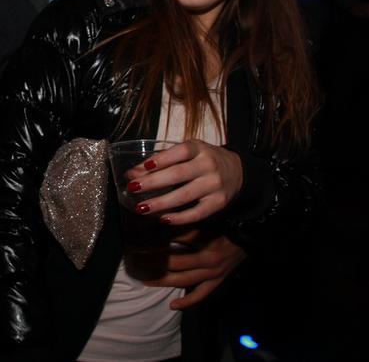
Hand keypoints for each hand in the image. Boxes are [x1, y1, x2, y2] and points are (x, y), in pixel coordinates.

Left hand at [127, 139, 243, 224]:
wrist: (237, 171)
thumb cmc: (203, 160)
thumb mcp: (186, 153)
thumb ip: (161, 161)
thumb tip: (132, 173)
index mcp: (199, 149)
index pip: (180, 152)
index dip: (161, 159)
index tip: (143, 167)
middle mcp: (208, 165)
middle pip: (178, 175)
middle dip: (153, 182)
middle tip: (133, 188)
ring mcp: (214, 185)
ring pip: (184, 196)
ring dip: (160, 203)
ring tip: (142, 207)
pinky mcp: (218, 203)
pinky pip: (196, 213)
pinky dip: (179, 218)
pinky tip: (163, 219)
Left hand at [143, 230, 245, 309]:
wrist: (250, 237)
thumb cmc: (227, 226)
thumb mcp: (206, 224)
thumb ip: (185, 228)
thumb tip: (161, 224)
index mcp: (205, 246)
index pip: (174, 246)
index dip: (156, 246)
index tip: (139, 244)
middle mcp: (208, 264)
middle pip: (175, 265)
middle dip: (154, 263)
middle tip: (136, 261)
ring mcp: (213, 275)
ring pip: (184, 281)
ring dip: (164, 281)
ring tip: (146, 280)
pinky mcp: (217, 281)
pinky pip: (201, 295)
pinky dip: (187, 302)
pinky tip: (172, 305)